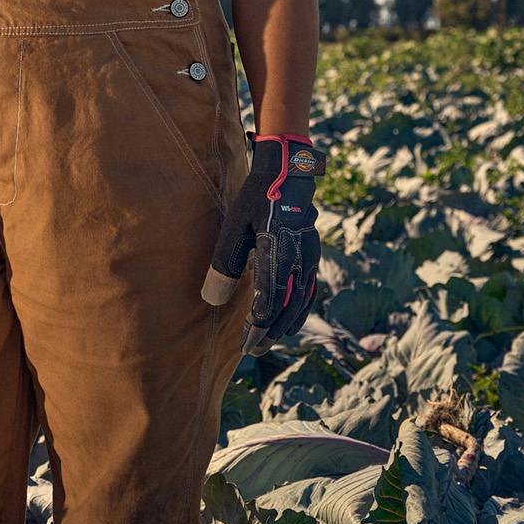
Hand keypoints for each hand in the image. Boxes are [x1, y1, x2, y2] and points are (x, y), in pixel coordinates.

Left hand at [200, 133, 326, 354]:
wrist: (287, 173)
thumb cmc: (257, 198)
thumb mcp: (234, 228)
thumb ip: (224, 264)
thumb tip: (211, 300)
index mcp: (279, 254)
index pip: (269, 303)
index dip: (257, 328)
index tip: (244, 344)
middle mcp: (299, 260)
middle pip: (288, 308)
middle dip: (271, 332)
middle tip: (254, 350)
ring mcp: (310, 258)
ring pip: (302, 302)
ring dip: (286, 324)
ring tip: (270, 339)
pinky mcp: (312, 255)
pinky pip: (309, 290)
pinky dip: (299, 309)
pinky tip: (290, 318)